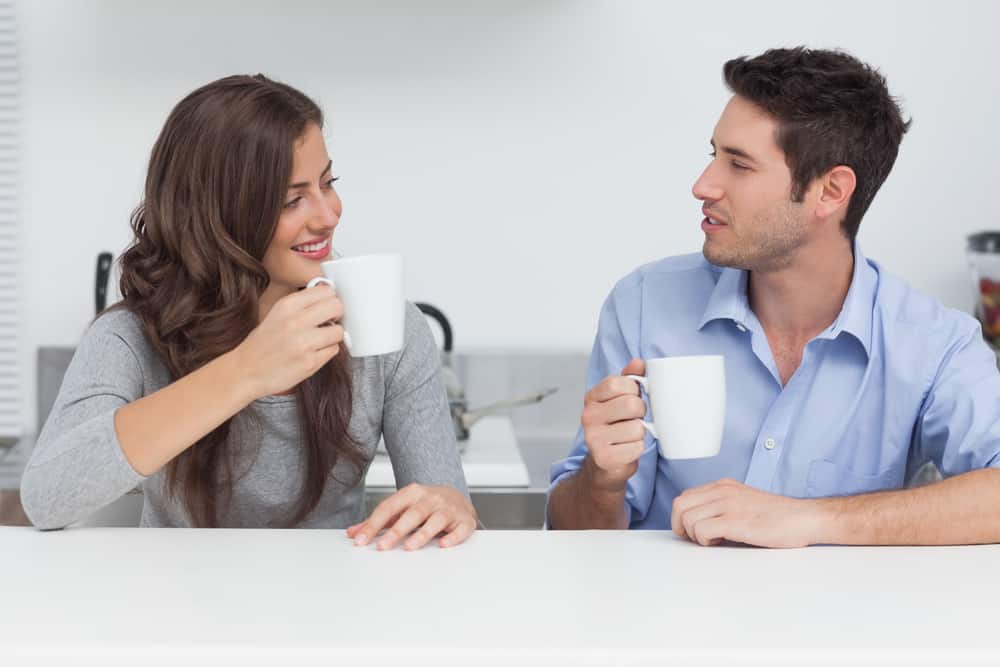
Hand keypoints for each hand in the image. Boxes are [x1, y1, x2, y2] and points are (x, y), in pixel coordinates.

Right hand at [235, 283, 344, 397]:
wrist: (246, 371)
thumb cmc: (263, 343)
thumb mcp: (278, 313)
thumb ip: (302, 304)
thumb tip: (329, 297)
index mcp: (287, 305)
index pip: (326, 291)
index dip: (330, 299)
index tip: (326, 306)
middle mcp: (295, 321)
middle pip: (337, 307)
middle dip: (336, 315)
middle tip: (328, 322)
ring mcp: (304, 343)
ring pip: (339, 331)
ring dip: (332, 336)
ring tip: (319, 340)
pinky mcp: (310, 362)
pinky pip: (334, 350)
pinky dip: (327, 351)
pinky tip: (313, 353)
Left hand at [346, 484, 476, 550]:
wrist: (457, 497)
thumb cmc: (425, 504)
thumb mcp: (401, 507)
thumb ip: (378, 520)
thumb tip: (353, 532)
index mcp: (412, 493)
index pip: (389, 507)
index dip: (373, 524)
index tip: (360, 540)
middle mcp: (431, 498)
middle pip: (413, 513)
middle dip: (397, 530)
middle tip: (382, 546)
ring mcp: (449, 509)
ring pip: (436, 519)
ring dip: (423, 534)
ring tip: (410, 547)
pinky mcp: (465, 520)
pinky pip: (460, 529)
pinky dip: (453, 538)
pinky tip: (443, 545)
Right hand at [581, 358, 647, 490]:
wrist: (603, 464)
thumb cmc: (614, 427)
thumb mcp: (619, 399)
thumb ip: (630, 378)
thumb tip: (638, 362)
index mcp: (592, 398)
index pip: (618, 383)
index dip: (633, 390)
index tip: (632, 397)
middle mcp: (588, 416)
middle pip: (632, 405)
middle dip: (640, 413)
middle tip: (632, 420)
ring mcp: (594, 438)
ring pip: (637, 428)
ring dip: (639, 434)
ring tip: (628, 436)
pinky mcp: (604, 457)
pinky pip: (637, 448)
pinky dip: (637, 450)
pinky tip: (626, 449)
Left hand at [671, 478, 823, 547]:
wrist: (805, 518)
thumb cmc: (778, 516)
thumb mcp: (744, 502)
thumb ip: (722, 505)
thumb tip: (699, 522)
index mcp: (723, 486)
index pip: (685, 497)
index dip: (683, 517)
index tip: (693, 531)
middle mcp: (722, 491)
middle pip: (680, 506)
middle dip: (682, 526)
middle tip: (698, 538)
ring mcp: (728, 504)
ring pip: (688, 518)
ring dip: (695, 535)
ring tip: (715, 540)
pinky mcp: (735, 521)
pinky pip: (701, 529)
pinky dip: (705, 540)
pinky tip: (721, 542)